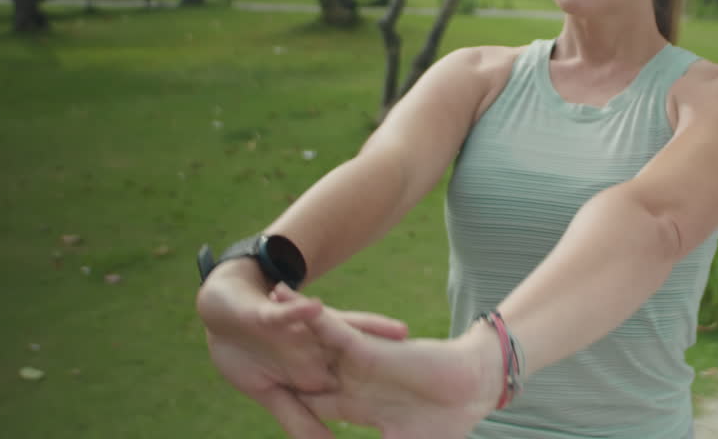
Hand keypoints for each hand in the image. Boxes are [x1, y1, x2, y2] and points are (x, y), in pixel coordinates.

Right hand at [196, 261, 409, 437]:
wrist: (223, 313)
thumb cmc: (248, 354)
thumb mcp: (278, 393)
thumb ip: (303, 422)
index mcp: (326, 371)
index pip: (364, 382)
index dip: (396, 389)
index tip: (429, 403)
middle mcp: (324, 351)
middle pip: (370, 352)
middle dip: (400, 363)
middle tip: (436, 367)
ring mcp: (307, 333)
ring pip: (346, 332)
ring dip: (370, 330)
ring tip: (400, 332)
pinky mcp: (281, 315)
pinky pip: (297, 314)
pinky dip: (302, 310)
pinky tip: (315, 308)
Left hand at [274, 284, 503, 438]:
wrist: (474, 388)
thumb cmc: (447, 422)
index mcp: (359, 406)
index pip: (314, 407)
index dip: (290, 404)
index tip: (267, 394)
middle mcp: (352, 381)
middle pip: (305, 369)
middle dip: (279, 360)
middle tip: (243, 347)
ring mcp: (356, 362)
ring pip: (311, 342)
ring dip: (285, 323)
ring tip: (253, 307)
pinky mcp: (365, 347)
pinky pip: (329, 327)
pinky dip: (305, 312)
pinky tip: (281, 295)